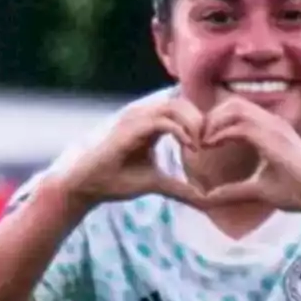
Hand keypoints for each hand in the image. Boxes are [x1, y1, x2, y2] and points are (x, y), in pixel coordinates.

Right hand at [57, 96, 208, 208]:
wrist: (88, 186)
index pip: (182, 109)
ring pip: (174, 106)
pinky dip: (181, 131)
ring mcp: (135, 120)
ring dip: (193, 124)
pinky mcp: (130, 129)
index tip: (213, 143)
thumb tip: (203, 198)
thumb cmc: (118, 181)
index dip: (201, 122)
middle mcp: (143, 116)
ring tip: (202, 145)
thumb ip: (180, 187)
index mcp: (150, 124)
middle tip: (212, 142)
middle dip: (201, 120)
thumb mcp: (158, 183)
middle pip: (182, 102)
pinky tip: (191, 148)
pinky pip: (163, 121)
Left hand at [201, 97, 300, 213]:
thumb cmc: (297, 192)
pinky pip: (240, 127)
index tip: (204, 141)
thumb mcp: (257, 189)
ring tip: (202, 142)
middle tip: (198, 139)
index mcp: (271, 129)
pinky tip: (210, 147)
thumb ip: (234, 191)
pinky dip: (221, 134)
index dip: (217, 120)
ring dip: (214, 122)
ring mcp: (275, 128)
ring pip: (235, 108)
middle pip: (234, 103)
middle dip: (212, 117)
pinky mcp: (274, 139)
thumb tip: (209, 198)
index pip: (239, 110)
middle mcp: (273, 123)